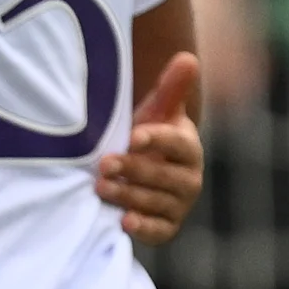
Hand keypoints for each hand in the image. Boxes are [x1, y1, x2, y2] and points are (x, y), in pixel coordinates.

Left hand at [96, 51, 201, 242]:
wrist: (139, 173)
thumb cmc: (146, 136)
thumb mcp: (156, 111)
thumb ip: (171, 88)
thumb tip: (188, 57)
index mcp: (188, 147)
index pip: (178, 143)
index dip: (157, 140)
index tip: (133, 136)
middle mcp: (189, 178)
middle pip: (164, 176)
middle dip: (134, 169)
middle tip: (104, 164)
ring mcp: (178, 205)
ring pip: (156, 202)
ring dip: (128, 196)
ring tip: (100, 187)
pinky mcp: (166, 227)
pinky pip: (158, 231)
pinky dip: (143, 228)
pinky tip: (123, 221)